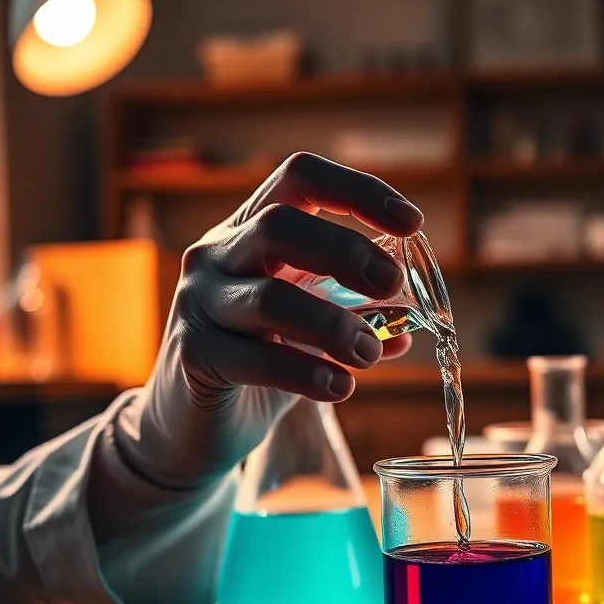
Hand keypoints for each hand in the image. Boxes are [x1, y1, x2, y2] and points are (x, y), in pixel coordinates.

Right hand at [112, 153, 422, 490]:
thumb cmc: (259, 362)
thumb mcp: (309, 329)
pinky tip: (341, 387)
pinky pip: (255, 359)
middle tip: (392, 284)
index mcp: (249, 231)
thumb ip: (353, 317)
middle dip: (346, 251)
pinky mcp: (193, 355)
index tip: (412, 222)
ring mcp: (198, 303)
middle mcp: (216, 255)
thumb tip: (406, 322)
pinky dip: (307, 373)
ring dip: (334, 325)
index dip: (358, 191)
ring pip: (270, 298)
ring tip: (370, 354)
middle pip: (279, 225)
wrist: (191, 424)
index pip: (300, 178)